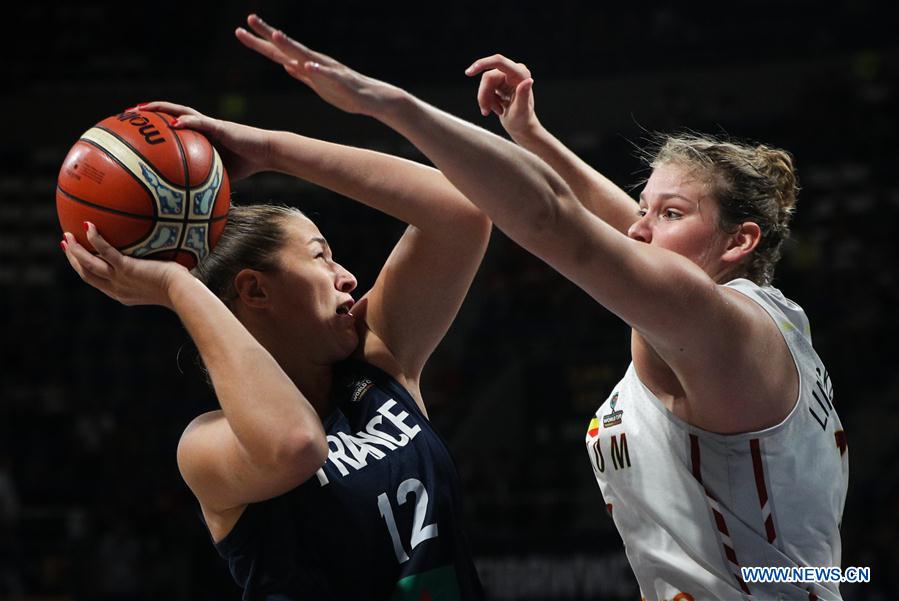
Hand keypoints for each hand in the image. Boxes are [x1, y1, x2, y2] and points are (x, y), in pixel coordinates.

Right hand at [61, 222, 189, 308]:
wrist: (182, 292)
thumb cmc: (180, 287)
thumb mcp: (163, 280)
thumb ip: (155, 269)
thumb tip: (161, 252)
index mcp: (122, 294)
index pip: (98, 282)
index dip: (84, 269)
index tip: (76, 258)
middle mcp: (117, 289)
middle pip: (86, 274)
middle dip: (73, 259)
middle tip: (65, 244)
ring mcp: (119, 279)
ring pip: (87, 265)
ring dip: (74, 250)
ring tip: (67, 235)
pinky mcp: (126, 268)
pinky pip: (105, 251)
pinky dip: (94, 239)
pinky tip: (88, 226)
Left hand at [134, 101, 270, 180]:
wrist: (266, 153)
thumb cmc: (246, 164)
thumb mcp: (220, 176)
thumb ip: (204, 183)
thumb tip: (190, 206)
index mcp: (198, 136)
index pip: (171, 126)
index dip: (152, 127)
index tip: (133, 130)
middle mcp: (200, 126)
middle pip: (169, 113)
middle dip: (148, 113)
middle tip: (127, 115)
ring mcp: (209, 124)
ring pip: (180, 111)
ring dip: (160, 109)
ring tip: (142, 110)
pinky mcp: (220, 126)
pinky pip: (200, 122)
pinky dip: (187, 122)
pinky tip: (174, 124)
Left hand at [235, 14, 404, 117]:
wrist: (372, 99)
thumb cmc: (345, 93)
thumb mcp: (317, 85)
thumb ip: (301, 74)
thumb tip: (285, 65)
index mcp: (306, 65)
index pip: (278, 52)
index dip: (259, 42)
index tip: (240, 30)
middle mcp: (314, 63)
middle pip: (287, 48)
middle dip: (268, 34)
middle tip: (250, 19)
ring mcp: (327, 70)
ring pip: (305, 56)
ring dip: (290, 45)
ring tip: (275, 35)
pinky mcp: (340, 82)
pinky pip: (327, 75)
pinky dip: (316, 69)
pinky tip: (307, 65)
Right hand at [465, 55, 538, 140]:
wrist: (521, 126)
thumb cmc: (523, 120)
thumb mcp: (522, 110)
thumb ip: (524, 95)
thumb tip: (529, 80)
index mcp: (520, 74)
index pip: (498, 61)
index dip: (482, 64)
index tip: (468, 73)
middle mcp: (513, 71)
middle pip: (488, 77)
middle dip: (484, 95)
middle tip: (485, 112)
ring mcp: (506, 76)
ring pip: (485, 84)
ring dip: (485, 99)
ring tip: (493, 112)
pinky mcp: (500, 82)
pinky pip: (485, 88)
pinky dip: (487, 100)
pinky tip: (496, 108)